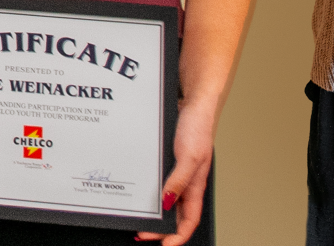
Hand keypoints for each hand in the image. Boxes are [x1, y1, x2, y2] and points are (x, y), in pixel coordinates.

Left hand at [139, 95, 218, 240]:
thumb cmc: (197, 127)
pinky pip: (157, 180)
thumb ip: (179, 181)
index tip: (164, 245)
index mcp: (195, 186)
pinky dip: (148, 189)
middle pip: (174, 214)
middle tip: (142, 234)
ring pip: (165, 199)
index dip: (178, 236)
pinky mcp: (166, 160)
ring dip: (153, 210)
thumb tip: (167, 203)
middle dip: (160, 227)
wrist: (192, 102)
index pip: (189, 220)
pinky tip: (136, 190)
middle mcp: (186, 181)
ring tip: (137, 217)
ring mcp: (175, 171)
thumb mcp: (189, 157)